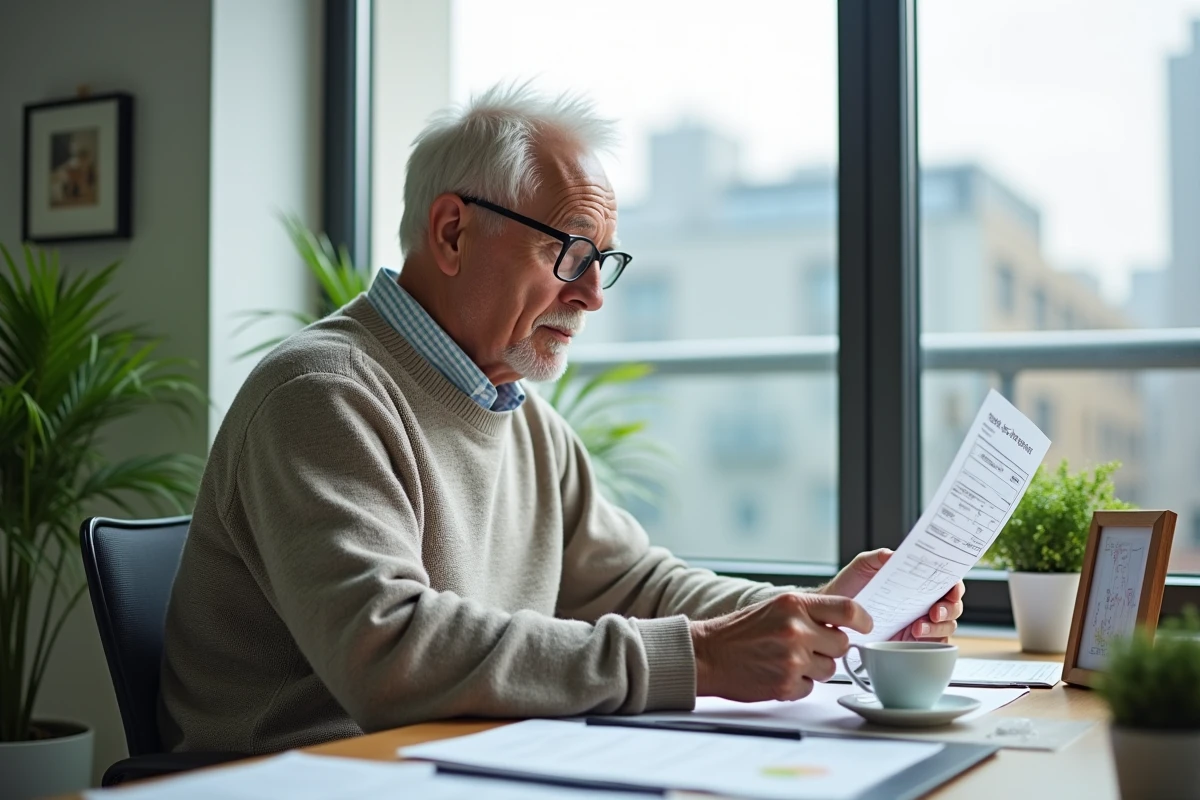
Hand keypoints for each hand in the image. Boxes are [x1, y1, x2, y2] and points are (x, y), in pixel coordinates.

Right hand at [690, 592, 872, 701]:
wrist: (708, 654)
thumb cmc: (740, 631)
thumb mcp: (775, 607)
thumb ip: (809, 611)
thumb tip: (845, 622)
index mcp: (793, 604)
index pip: (847, 608)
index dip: (862, 620)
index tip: (864, 626)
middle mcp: (795, 629)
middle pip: (841, 643)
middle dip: (829, 648)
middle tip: (808, 647)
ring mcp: (791, 658)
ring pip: (829, 668)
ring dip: (813, 668)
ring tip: (786, 660)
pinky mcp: (786, 683)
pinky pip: (810, 687)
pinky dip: (798, 684)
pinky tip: (777, 673)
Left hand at [820, 548, 964, 641]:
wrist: (832, 612)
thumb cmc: (850, 587)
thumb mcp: (863, 566)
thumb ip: (879, 557)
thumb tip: (894, 554)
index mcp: (918, 582)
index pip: (947, 582)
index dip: (955, 586)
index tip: (952, 589)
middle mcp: (923, 603)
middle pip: (953, 606)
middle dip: (950, 609)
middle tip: (935, 612)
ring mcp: (920, 624)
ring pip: (947, 627)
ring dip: (938, 627)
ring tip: (917, 627)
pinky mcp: (912, 644)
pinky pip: (934, 646)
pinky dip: (931, 643)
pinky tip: (915, 638)